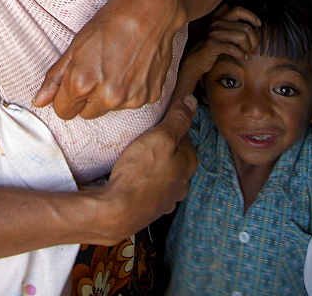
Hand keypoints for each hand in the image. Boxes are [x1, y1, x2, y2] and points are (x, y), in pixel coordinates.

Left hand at [33, 0, 184, 119]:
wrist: (151, 10)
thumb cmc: (112, 20)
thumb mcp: (76, 44)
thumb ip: (56, 76)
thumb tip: (39, 101)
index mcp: (82, 83)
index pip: (63, 111)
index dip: (65, 96)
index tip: (74, 81)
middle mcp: (107, 97)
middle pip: (86, 114)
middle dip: (87, 97)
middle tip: (97, 68)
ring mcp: (131, 99)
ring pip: (109, 108)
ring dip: (108, 94)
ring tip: (116, 64)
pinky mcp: (150, 97)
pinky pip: (131, 102)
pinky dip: (130, 90)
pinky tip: (133, 66)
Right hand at [93, 94, 197, 243]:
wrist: (119, 211)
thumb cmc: (140, 172)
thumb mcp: (160, 137)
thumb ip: (177, 119)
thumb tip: (192, 101)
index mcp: (188, 164)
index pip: (184, 136)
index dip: (169, 126)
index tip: (154, 122)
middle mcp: (183, 183)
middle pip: (175, 155)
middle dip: (162, 146)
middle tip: (142, 137)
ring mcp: (168, 198)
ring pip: (164, 172)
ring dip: (154, 165)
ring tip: (135, 157)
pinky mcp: (153, 208)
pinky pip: (152, 187)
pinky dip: (146, 181)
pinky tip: (133, 177)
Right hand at [181, 5, 259, 86]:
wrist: (194, 60)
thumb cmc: (209, 45)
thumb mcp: (215, 29)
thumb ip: (221, 16)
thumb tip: (227, 4)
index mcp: (219, 18)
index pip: (238, 10)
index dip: (251, 16)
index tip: (258, 24)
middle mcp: (217, 23)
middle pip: (245, 27)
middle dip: (253, 39)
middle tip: (252, 47)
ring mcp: (214, 34)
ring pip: (241, 36)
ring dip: (247, 47)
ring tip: (246, 52)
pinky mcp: (212, 45)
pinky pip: (233, 48)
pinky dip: (240, 54)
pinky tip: (243, 57)